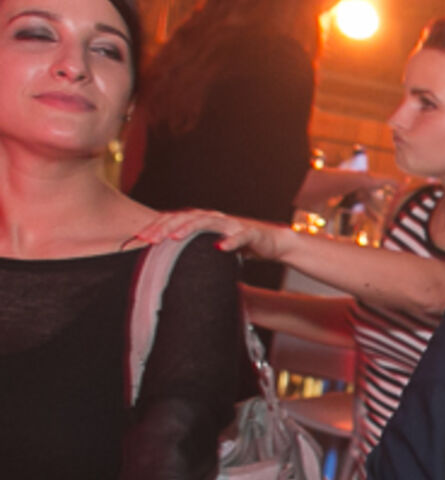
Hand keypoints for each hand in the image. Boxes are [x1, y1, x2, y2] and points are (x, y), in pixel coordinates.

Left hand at [134, 209, 288, 259]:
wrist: (272, 242)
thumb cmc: (238, 245)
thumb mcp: (211, 247)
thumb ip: (192, 248)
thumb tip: (162, 261)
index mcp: (203, 221)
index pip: (175, 220)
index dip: (156, 227)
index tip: (137, 239)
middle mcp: (215, 218)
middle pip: (186, 218)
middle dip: (166, 227)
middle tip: (149, 239)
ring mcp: (233, 224)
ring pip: (208, 222)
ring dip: (191, 228)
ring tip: (175, 238)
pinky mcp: (251, 233)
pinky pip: (240, 236)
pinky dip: (231, 241)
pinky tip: (221, 247)